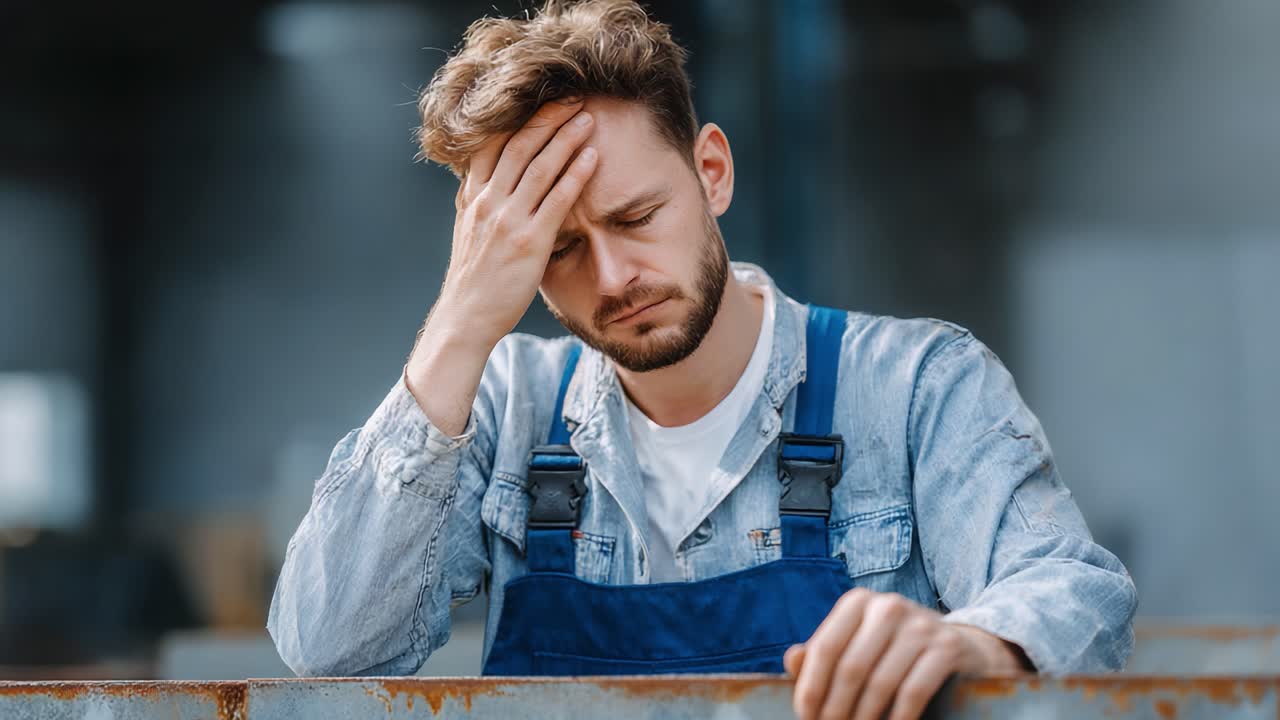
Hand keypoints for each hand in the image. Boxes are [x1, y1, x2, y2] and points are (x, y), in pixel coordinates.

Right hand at [430, 97, 598, 348]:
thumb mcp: (467, 230)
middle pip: (519, 146)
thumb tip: (486, 177)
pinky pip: (556, 200)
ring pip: (539, 167)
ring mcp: (507, 221)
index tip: (543, 101)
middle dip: (548, 119)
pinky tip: (592, 158)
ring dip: (566, 139)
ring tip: (588, 119)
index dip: (520, 118)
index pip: (493, 143)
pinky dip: (575, 175)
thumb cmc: (473, 278)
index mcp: (472, 196)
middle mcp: (487, 202)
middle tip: (574, 100)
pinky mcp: (528, 242)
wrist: (466, 318)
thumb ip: (478, 201)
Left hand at [784, 589, 1029, 719]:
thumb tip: (792, 660)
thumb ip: (823, 654)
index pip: (825, 648)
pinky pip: (913, 692)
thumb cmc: (894, 651)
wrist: (962, 647)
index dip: (811, 688)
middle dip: (836, 709)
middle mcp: (888, 606)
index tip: (806, 718)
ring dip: (864, 719)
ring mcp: (921, 625)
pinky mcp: (947, 647)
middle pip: (850, 669)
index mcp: (858, 603)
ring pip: (880, 683)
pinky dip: (897, 719)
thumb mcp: (858, 645)